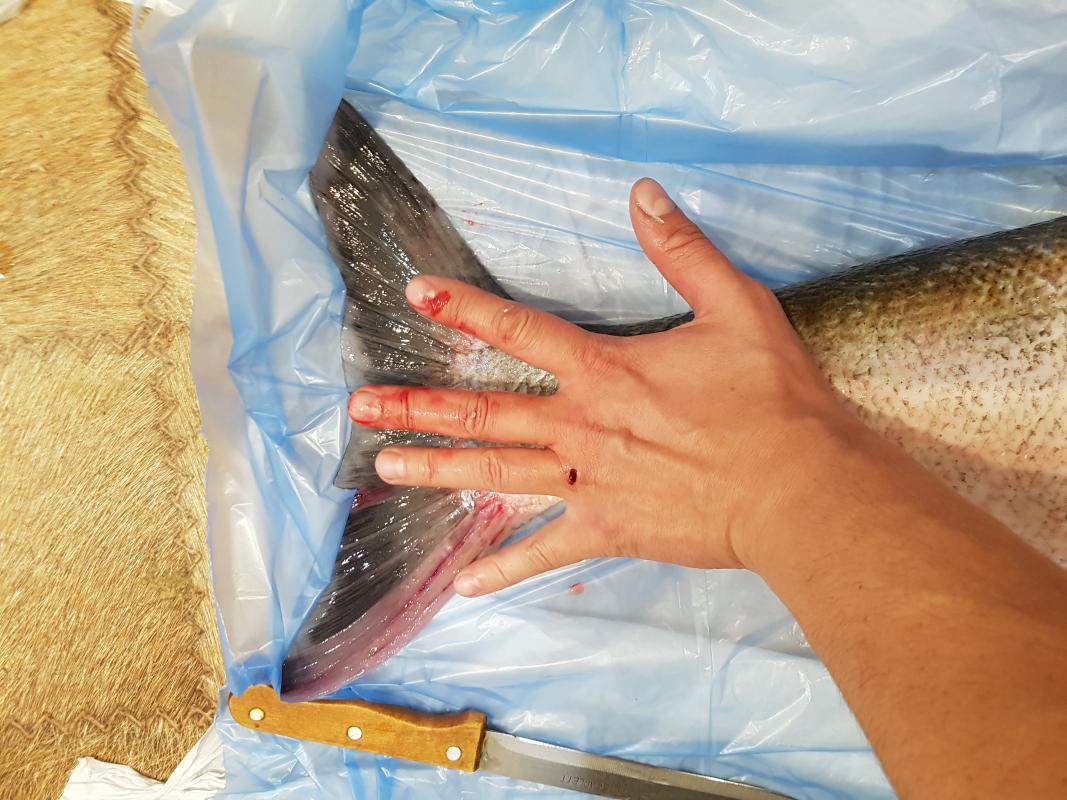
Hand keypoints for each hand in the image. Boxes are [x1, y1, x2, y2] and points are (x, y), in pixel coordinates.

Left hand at [348, 178, 874, 595]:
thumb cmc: (771, 399)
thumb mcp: (736, 306)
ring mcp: (587, 485)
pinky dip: (507, 569)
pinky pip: (546, 553)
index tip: (415, 293)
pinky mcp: (608, 531)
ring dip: (439, 469)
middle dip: (420, 405)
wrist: (799, 488)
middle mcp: (580, 428)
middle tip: (362, 405)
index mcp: (604, 371)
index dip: (465, 309)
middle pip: (485, 412)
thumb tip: (642, 193)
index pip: (520, 332)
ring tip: (386, 467)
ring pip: (497, 475)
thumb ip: (682, 250)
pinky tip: (466, 585)